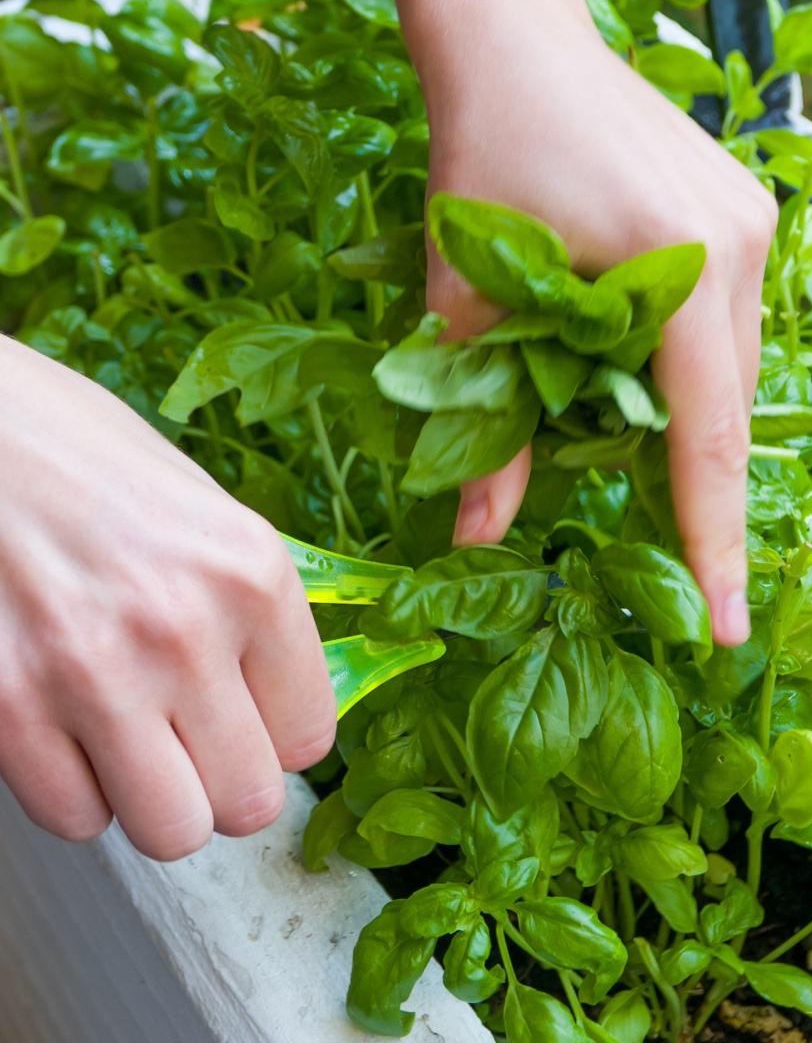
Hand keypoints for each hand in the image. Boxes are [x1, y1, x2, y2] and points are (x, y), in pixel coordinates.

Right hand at [0, 336, 334, 859]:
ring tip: (129, 736)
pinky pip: (74, 816)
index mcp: (250, 572)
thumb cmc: (82, 453)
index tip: (250, 720)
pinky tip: (66, 724)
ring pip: (169, 830)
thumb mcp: (203, 511)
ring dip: (152, 797)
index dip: (276, 737)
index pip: (310, 735)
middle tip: (191, 742)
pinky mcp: (6, 708)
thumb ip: (248, 609)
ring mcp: (92, 674)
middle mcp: (183, 629)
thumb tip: (279, 702)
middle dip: (221, 783)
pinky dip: (74, 788)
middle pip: (247, 802)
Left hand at [412, 0, 777, 646]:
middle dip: (693, 483)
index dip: (713, 540)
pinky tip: (637, 370)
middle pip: (725, 403)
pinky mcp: (743, 203)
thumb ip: (485, 420)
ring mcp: (753, 217)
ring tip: (623, 445)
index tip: (727, 628)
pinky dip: (688, 363)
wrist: (511, 35)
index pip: (707, 436)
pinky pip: (728, 316)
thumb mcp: (470, 293)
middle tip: (665, 562)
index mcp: (681, 264)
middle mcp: (741, 242)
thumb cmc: (481, 149)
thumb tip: (476, 537)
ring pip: (730, 362)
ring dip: (686, 416)